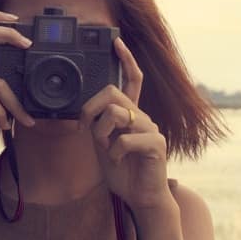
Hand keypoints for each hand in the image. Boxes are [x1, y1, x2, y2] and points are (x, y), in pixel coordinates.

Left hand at [78, 37, 173, 212]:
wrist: (141, 198)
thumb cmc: (123, 172)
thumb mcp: (103, 145)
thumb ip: (97, 127)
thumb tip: (84, 113)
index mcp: (131, 114)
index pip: (131, 80)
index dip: (126, 60)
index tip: (116, 42)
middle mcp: (143, 116)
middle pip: (114, 93)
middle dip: (92, 109)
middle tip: (88, 129)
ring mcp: (151, 128)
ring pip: (117, 113)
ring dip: (101, 132)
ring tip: (104, 148)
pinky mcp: (156, 144)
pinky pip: (126, 139)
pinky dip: (113, 152)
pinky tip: (117, 161)